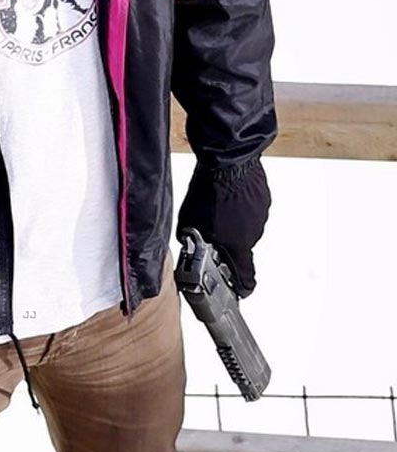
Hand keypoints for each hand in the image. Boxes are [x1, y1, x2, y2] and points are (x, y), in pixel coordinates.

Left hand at [176, 156, 270, 296]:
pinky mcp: (263, 198)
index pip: (247, 278)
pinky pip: (251, 208)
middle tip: (212, 231)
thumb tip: (189, 245)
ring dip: (233, 222)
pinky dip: (240, 205)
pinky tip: (226, 195)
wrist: (228, 162)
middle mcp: (254, 234)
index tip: (240, 289)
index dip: (242, 286)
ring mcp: (261, 216)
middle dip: (228, 243)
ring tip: (217, 207)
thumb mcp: (190, 222)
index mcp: (238, 246)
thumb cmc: (210, 191)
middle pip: (242, 248)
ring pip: (245, 226)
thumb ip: (192, 240)